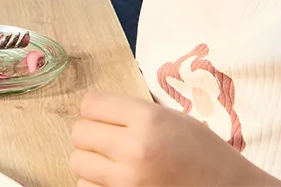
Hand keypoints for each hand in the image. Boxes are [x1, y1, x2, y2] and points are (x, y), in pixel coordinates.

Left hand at [70, 93, 280, 186]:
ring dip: (90, 161)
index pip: (91, 103)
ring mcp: (128, 181)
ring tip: (110, 161)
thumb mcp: (172, 118)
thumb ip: (133, 113)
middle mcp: (135, 149)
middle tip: (106, 139)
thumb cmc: (202, 151)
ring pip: (78, 163)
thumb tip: (94, 109)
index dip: (94, 108)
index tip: (103, 114)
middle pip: (79, 133)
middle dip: (90, 134)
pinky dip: (95, 184)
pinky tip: (114, 180)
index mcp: (148, 119)